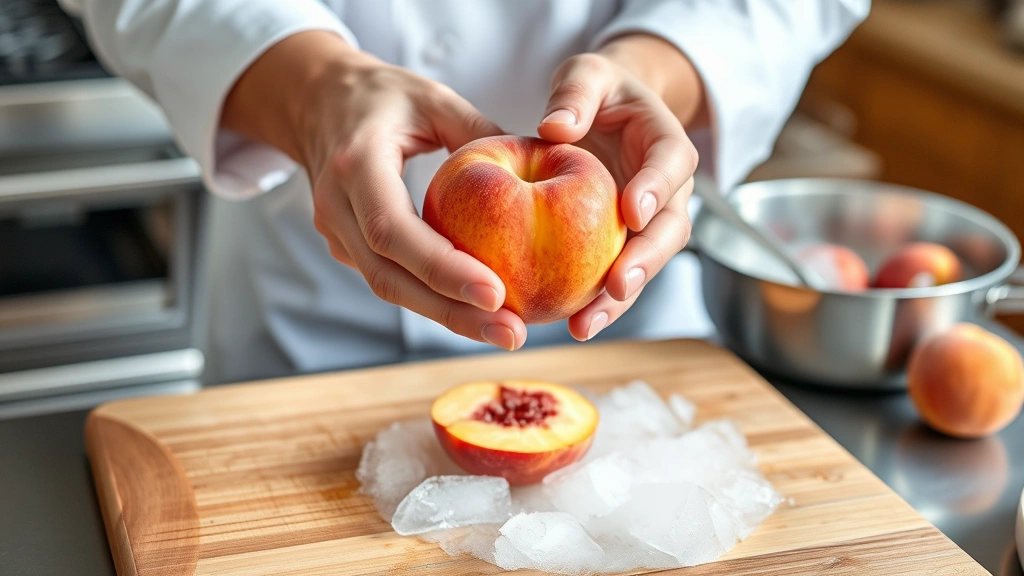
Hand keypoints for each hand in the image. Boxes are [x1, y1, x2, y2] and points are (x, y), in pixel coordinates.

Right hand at [223, 31, 526, 349]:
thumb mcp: (433, 97)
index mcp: (355, 163)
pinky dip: (434, 299)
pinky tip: (479, 312)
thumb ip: (479, 129)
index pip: (393, 229)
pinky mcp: (346, 247)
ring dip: (447, 316)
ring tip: (505, 332)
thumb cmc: (382, 96)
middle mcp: (336, 206)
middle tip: (512, 334)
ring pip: (389, 288)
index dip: (441, 268)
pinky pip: (392, 280)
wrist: (316, 100)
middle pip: (390, 277)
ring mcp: (335, 232)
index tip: (496, 294)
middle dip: (452, 312)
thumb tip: (538, 165)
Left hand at [537, 36, 704, 340]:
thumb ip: (575, 94)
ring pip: (646, 265)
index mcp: (665, 142)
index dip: (655, 188)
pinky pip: (617, 277)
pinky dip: (598, 303)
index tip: (633, 211)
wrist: (608, 114)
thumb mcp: (586, 75)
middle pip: (668, 230)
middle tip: (617, 285)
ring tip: (585, 325)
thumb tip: (554, 128)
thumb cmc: (597, 91)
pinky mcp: (625, 245)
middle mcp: (666, 190)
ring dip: (620, 299)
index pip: (671, 164)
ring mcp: (649, 223)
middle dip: (646, 261)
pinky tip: (570, 324)